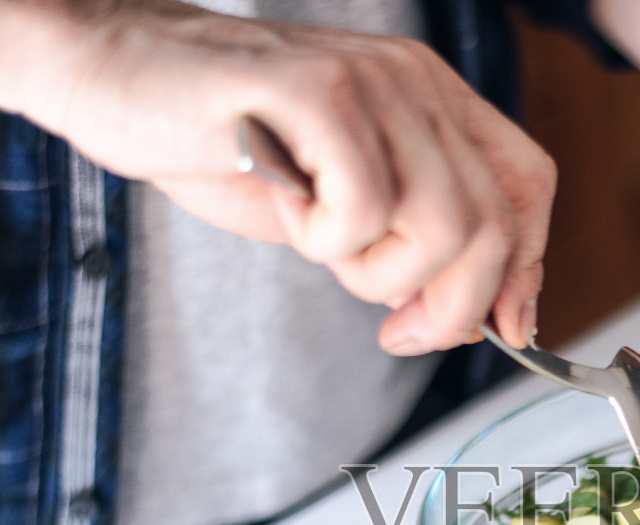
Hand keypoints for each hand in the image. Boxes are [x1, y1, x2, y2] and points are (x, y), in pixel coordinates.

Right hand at [32, 3, 553, 353]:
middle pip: (492, 224)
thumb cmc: (217, 145)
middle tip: (395, 329)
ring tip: (321, 245)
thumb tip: (476, 315)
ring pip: (442, 225)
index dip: (526, 268)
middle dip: (451, 306)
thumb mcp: (336, 204)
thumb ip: (408, 241)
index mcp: (429, 99)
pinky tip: (283, 207)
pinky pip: (365, 210)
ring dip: (380, 273)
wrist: (112, 80)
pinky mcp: (316, 92)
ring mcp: (369, 81)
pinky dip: (324, 241)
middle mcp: (412, 81)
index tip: (502, 327)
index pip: (527, 184)